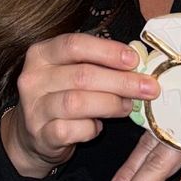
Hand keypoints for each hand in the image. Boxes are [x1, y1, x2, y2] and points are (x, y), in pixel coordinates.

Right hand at [1, 33, 160, 178]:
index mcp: (41, 54)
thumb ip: (96, 64)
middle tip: (148, 88)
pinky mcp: (41, 135)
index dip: (107, 51)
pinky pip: (73, 130)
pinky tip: (97, 127)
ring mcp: (34, 108)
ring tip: (128, 106)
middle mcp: (33, 79)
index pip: (74, 45)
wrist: (32, 136)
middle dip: (121, 81)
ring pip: (78, 103)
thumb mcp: (71, 72)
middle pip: (82, 75)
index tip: (134, 60)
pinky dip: (91, 129)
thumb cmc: (60, 96)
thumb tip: (136, 62)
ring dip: (111, 104)